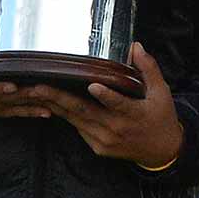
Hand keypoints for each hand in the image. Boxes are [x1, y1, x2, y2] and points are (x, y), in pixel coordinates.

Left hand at [17, 44, 183, 169]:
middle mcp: (116, 129)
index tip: (93, 85)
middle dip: (60, 98)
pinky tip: (50, 104)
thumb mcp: (161, 92)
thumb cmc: (160, 117)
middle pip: (85, 112)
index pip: (119, 104)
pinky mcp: (97, 147)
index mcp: (134, 114)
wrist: (161, 152)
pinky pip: (78, 129)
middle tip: (40, 87)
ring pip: (76, 120)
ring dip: (55, 106)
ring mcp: (105, 140)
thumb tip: (136, 46)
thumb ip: (148, 68)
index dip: (106, 96)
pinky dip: (64, 116)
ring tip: (37, 93)